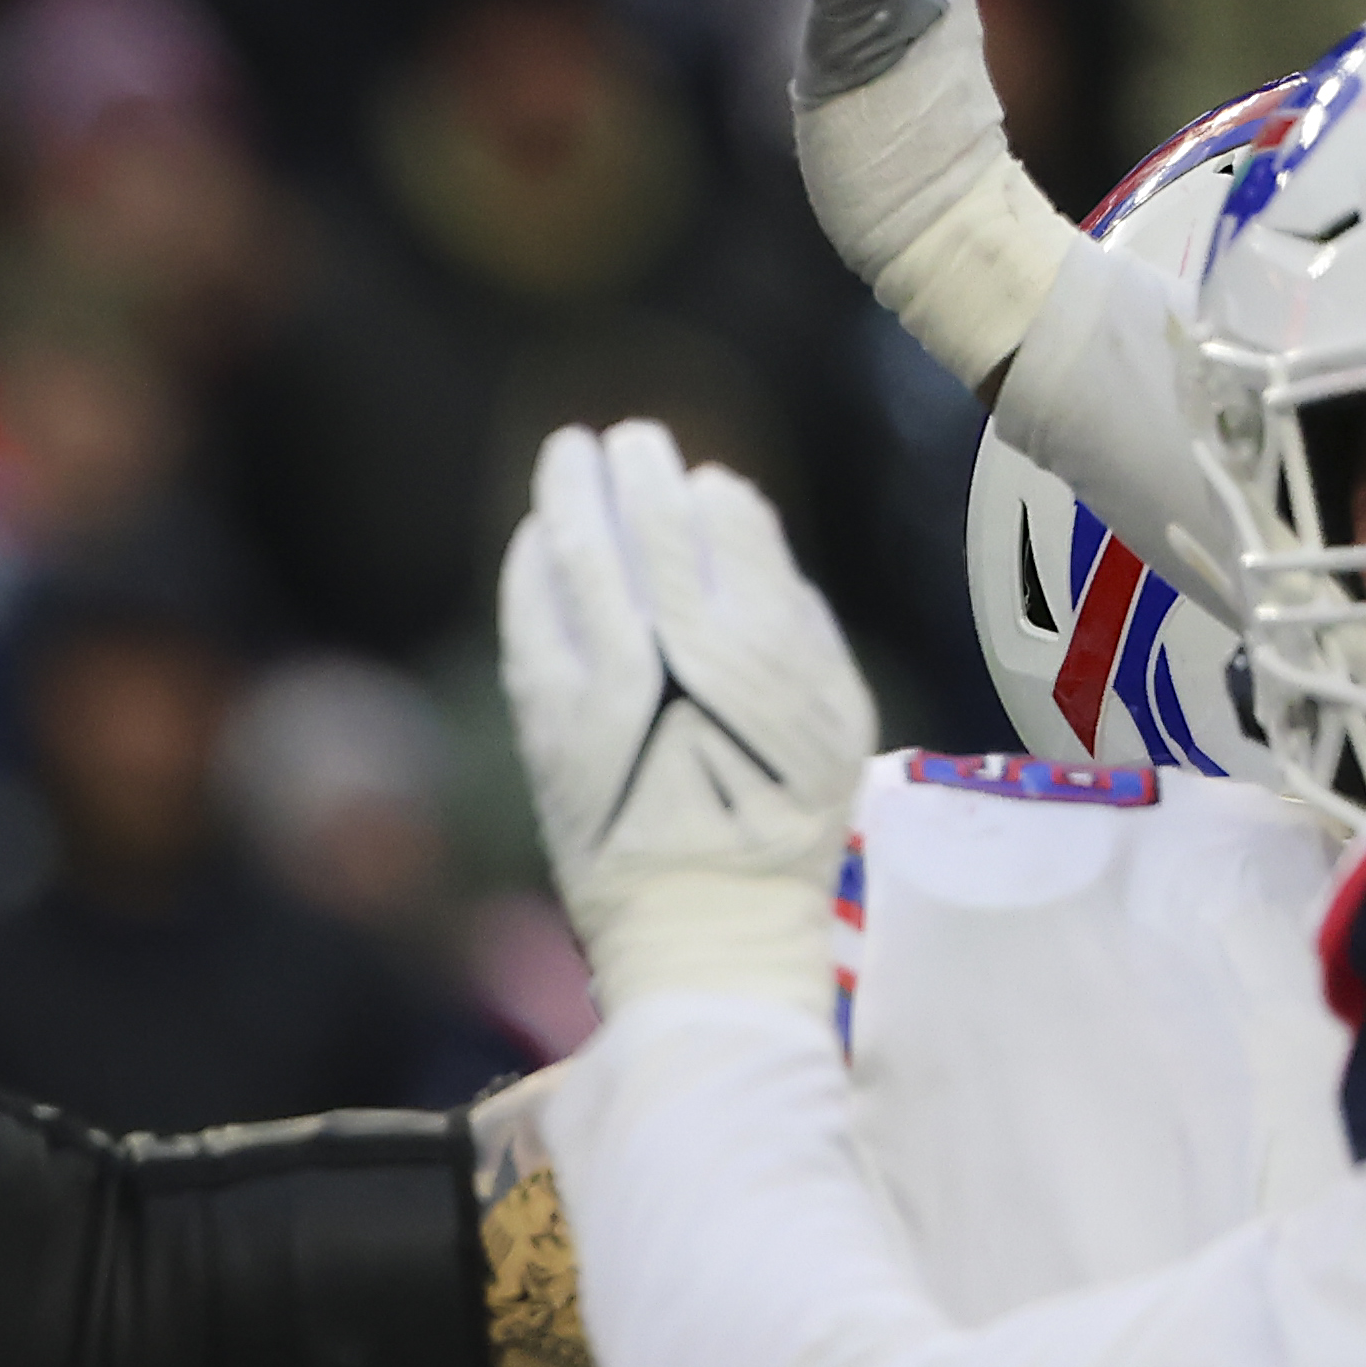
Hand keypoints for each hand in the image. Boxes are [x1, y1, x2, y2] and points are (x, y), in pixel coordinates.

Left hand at [498, 423, 871, 1016]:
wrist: (704, 927)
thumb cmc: (779, 825)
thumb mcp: (834, 715)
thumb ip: (795, 615)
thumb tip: (738, 522)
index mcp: (769, 646)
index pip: (731, 526)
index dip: (707, 497)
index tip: (694, 484)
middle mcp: (687, 653)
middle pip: (653, 526)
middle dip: (636, 470)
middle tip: (626, 439)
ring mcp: (609, 686)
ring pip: (584, 558)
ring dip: (573, 494)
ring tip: (570, 453)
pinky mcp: (548, 724)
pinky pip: (532, 621)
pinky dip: (530, 569)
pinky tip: (533, 537)